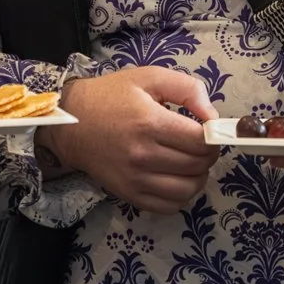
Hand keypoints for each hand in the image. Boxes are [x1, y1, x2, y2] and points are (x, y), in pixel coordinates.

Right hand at [37, 67, 219, 214]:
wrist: (71, 124)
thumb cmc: (111, 96)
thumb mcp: (149, 77)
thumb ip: (187, 89)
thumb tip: (212, 117)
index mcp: (150, 122)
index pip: (200, 141)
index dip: (212, 137)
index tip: (207, 130)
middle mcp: (143, 155)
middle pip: (198, 166)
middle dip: (207, 154)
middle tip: (199, 144)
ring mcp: (135, 179)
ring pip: (188, 190)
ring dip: (198, 176)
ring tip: (191, 162)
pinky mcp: (129, 194)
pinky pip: (169, 206)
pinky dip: (181, 195)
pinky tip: (176, 178)